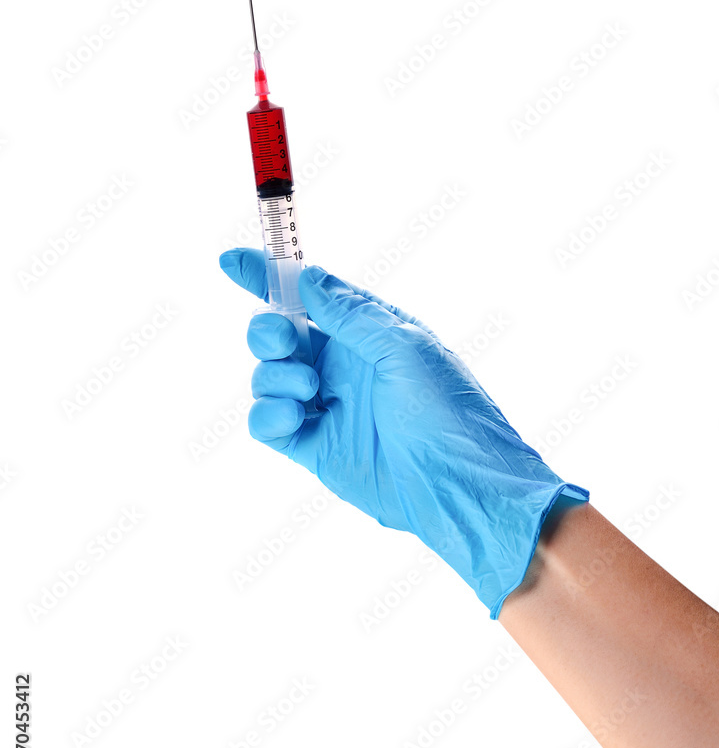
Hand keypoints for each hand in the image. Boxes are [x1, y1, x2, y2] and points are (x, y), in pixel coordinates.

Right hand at [219, 249, 588, 617]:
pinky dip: (267, 413)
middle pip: (278, 334)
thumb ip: (350, 314)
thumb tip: (309, 276)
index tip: (231, 261)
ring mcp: (326, 407)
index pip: (310, 295)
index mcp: (366, 333)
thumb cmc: (447, 412)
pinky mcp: (313, 447)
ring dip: (274, 376)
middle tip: (285, 341)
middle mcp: (342, 366)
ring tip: (309, 392)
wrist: (457, 486)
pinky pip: (266, 422)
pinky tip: (294, 417)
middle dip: (267, 330)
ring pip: (266, 377)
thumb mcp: (403, 347)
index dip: (268, 277)